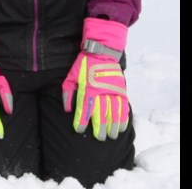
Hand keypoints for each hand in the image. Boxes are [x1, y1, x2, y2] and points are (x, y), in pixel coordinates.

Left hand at [62, 17, 129, 140]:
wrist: (102, 52)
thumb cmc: (84, 65)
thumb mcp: (71, 76)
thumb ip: (68, 93)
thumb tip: (67, 110)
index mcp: (88, 88)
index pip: (85, 109)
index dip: (81, 121)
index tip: (79, 130)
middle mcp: (102, 92)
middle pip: (101, 114)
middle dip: (100, 128)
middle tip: (99, 138)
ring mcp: (113, 91)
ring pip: (114, 113)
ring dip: (113, 126)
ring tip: (111, 136)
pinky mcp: (121, 90)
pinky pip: (124, 107)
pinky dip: (123, 118)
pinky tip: (122, 127)